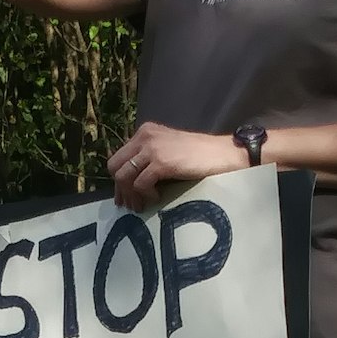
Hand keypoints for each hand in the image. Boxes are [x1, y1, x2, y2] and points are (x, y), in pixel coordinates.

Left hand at [108, 122, 245, 210]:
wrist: (222, 154)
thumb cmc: (198, 156)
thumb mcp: (167, 150)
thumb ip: (147, 159)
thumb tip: (128, 185)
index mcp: (144, 133)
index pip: (118, 158)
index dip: (118, 181)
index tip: (125, 198)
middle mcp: (144, 137)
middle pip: (114, 167)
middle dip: (121, 189)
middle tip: (133, 204)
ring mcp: (152, 148)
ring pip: (123, 176)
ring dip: (132, 195)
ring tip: (144, 204)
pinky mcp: (161, 162)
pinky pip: (140, 184)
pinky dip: (146, 195)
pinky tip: (158, 197)